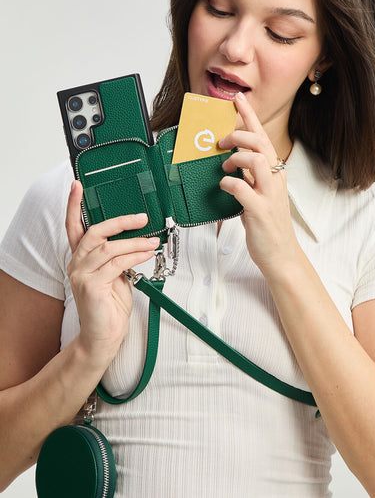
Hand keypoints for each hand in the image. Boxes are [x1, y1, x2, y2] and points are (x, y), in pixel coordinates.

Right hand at [65, 180, 159, 361]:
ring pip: (109, 248)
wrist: (104, 337)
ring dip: (135, 242)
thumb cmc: (110, 308)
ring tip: (152, 241)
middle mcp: (77, 265)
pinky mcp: (91, 287)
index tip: (77, 186)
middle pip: (94, 233)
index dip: (73, 205)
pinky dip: (135, 256)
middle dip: (119, 221)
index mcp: (81, 259)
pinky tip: (147, 253)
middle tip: (140, 217)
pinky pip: (117, 264)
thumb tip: (137, 240)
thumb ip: (118, 258)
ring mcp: (81, 276)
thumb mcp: (116, 276)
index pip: (73, 227)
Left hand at [219, 92, 298, 276]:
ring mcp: (269, 195)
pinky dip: (228, 184)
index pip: (264, 138)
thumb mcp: (261, 195)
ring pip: (256, 160)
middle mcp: (275, 180)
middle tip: (221, 143)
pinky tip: (224, 187)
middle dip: (238, 136)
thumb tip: (231, 162)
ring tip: (224, 167)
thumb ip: (250, 177)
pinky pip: (242, 188)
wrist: (280, 254)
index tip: (238, 100)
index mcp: (275, 173)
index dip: (250, 117)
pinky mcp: (259, 211)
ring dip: (235, 158)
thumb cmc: (268, 225)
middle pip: (261, 143)